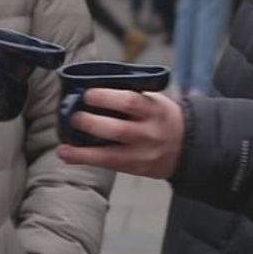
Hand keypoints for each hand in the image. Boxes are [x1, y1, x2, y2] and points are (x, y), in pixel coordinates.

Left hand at [56, 89, 184, 178]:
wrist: (189, 145)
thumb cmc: (161, 116)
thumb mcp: (154, 100)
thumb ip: (129, 95)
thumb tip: (90, 85)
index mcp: (154, 109)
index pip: (130, 101)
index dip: (106, 97)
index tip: (87, 93)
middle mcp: (149, 133)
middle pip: (118, 129)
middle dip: (91, 122)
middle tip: (73, 115)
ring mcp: (142, 154)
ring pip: (110, 154)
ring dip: (83, 148)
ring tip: (63, 138)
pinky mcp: (135, 168)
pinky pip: (107, 165)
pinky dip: (83, 159)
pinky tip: (66, 154)